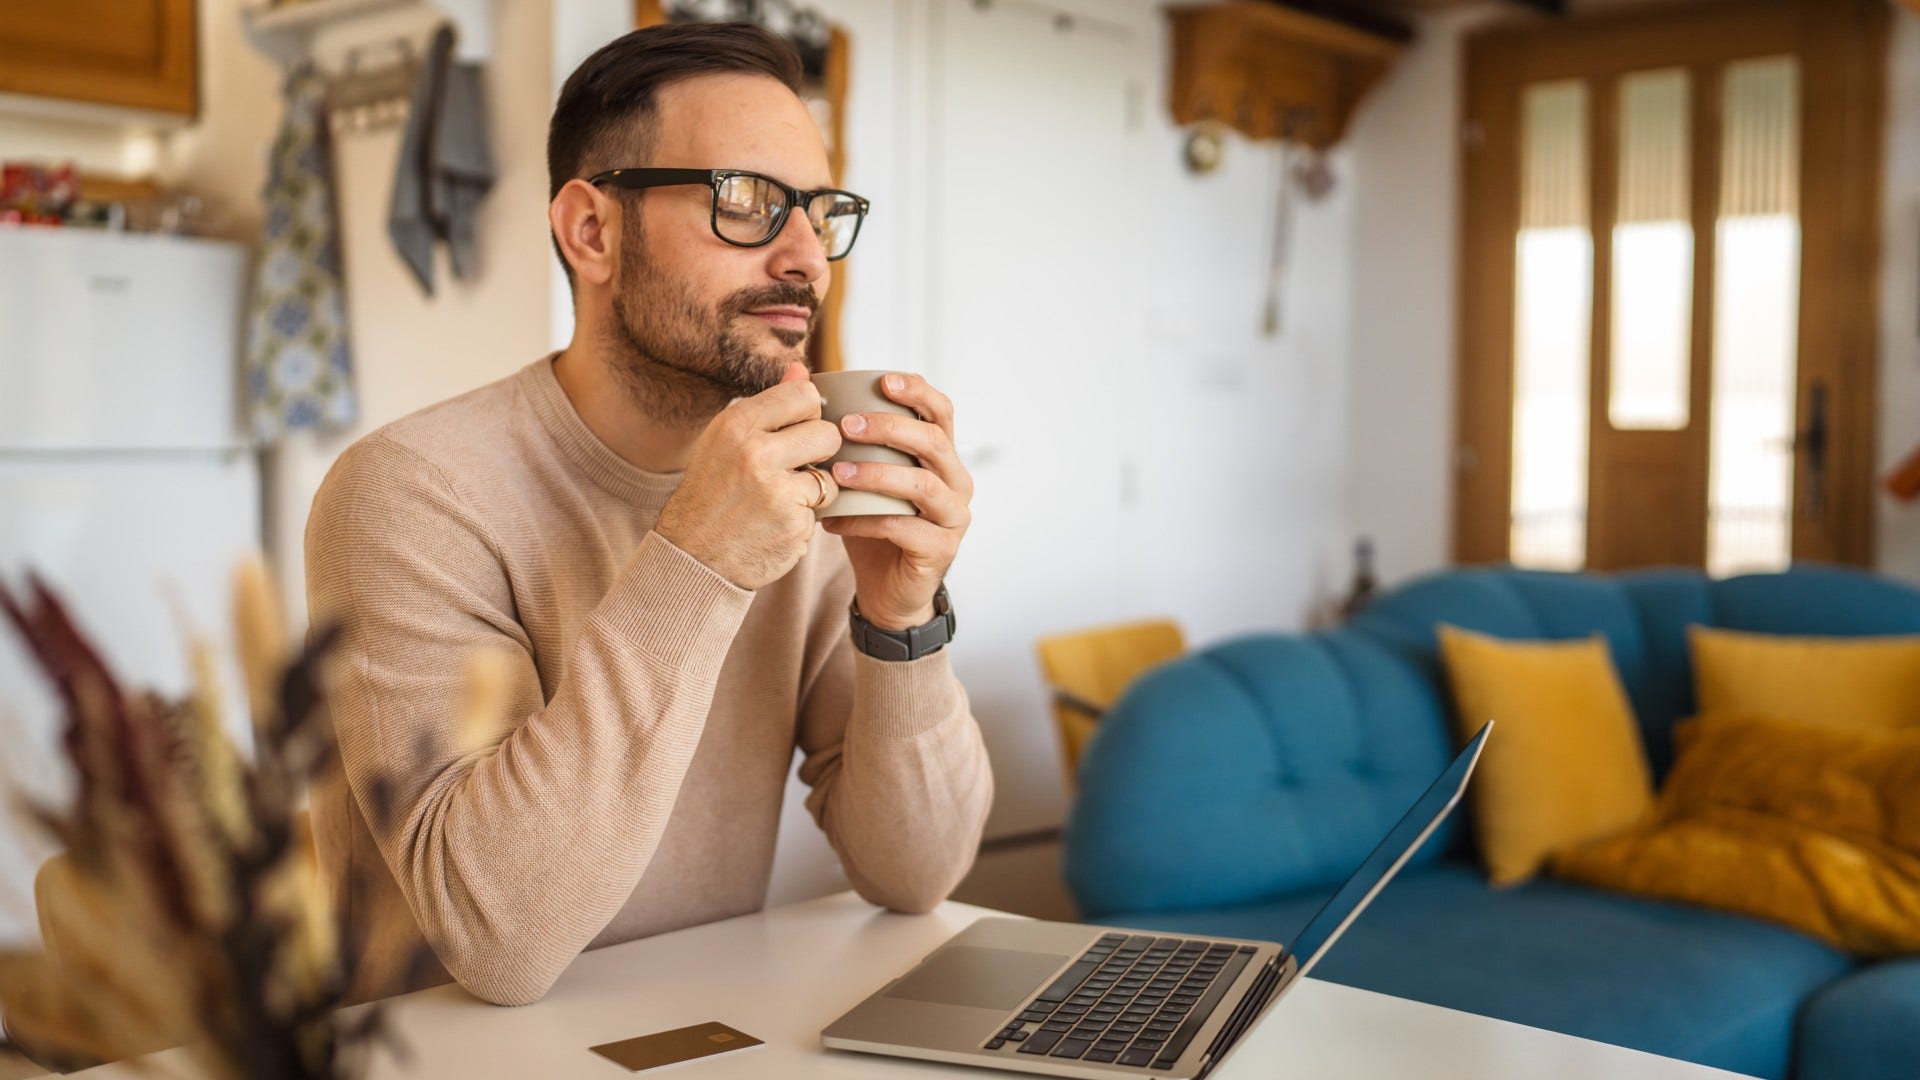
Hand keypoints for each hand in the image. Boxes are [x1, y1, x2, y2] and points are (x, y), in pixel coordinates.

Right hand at [656, 363, 842, 589]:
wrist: (692, 555)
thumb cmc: (712, 491)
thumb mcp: (728, 440)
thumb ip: (769, 405)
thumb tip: (800, 368)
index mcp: (737, 424)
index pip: (804, 395)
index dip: (808, 414)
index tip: (795, 432)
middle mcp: (755, 453)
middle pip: (828, 433)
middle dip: (820, 452)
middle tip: (795, 467)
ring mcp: (776, 491)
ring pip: (830, 477)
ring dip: (815, 490)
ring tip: (781, 498)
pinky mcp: (793, 525)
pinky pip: (821, 512)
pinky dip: (805, 519)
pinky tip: (776, 523)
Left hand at [821, 373, 972, 630]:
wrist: (886, 589)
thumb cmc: (871, 522)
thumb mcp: (855, 473)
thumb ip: (835, 430)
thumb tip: (798, 374)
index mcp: (941, 456)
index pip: (941, 411)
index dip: (917, 391)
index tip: (882, 381)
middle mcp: (956, 481)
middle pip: (934, 442)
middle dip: (889, 428)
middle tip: (845, 426)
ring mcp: (953, 516)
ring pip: (923, 485)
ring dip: (877, 475)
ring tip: (836, 473)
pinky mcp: (941, 549)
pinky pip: (904, 528)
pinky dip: (865, 521)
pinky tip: (832, 520)